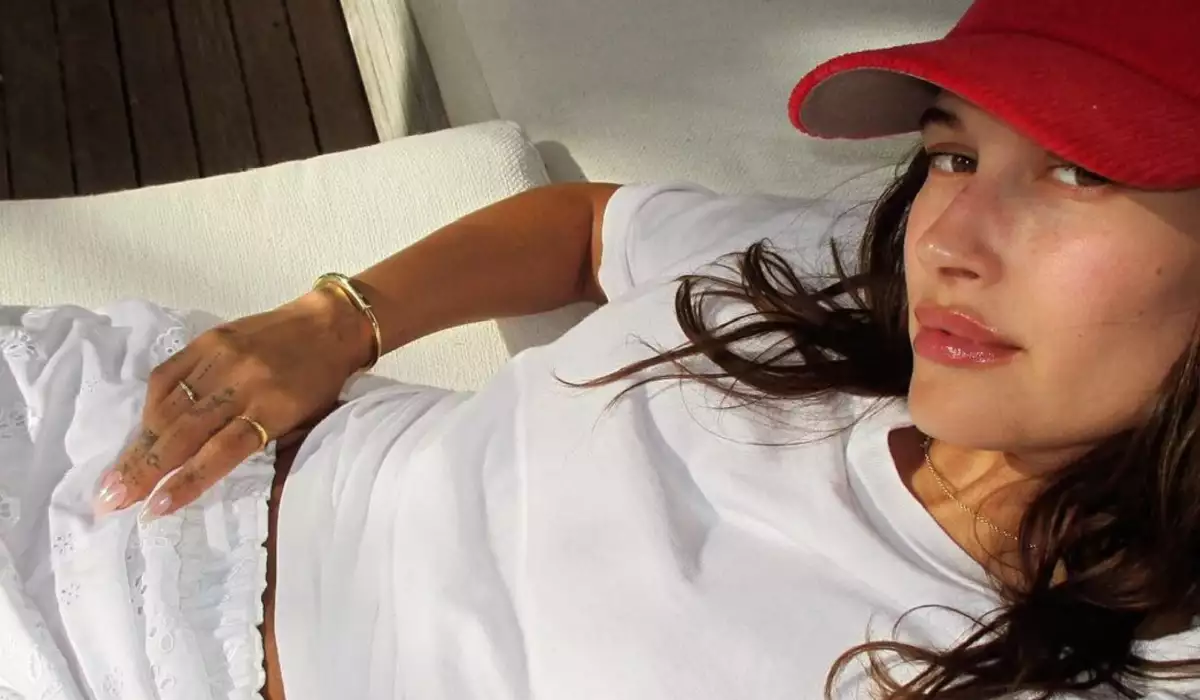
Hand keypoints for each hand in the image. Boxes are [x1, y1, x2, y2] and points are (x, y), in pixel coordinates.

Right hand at [94, 288, 373, 519]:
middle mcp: (244, 383)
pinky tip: (138, 430)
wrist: (330, 325)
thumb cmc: (321, 384)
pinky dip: (151, 405)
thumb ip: (262, 446)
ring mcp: (223, 358)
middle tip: (113, 500)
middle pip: (186, 432)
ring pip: (170, 406)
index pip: (222, 451)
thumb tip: (212, 475)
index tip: (156, 508)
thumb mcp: (305, 422)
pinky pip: (168, 375)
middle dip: (145, 470)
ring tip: (114, 477)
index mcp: (274, 409)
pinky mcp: (209, 340)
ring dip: (139, 445)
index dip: (187, 481)